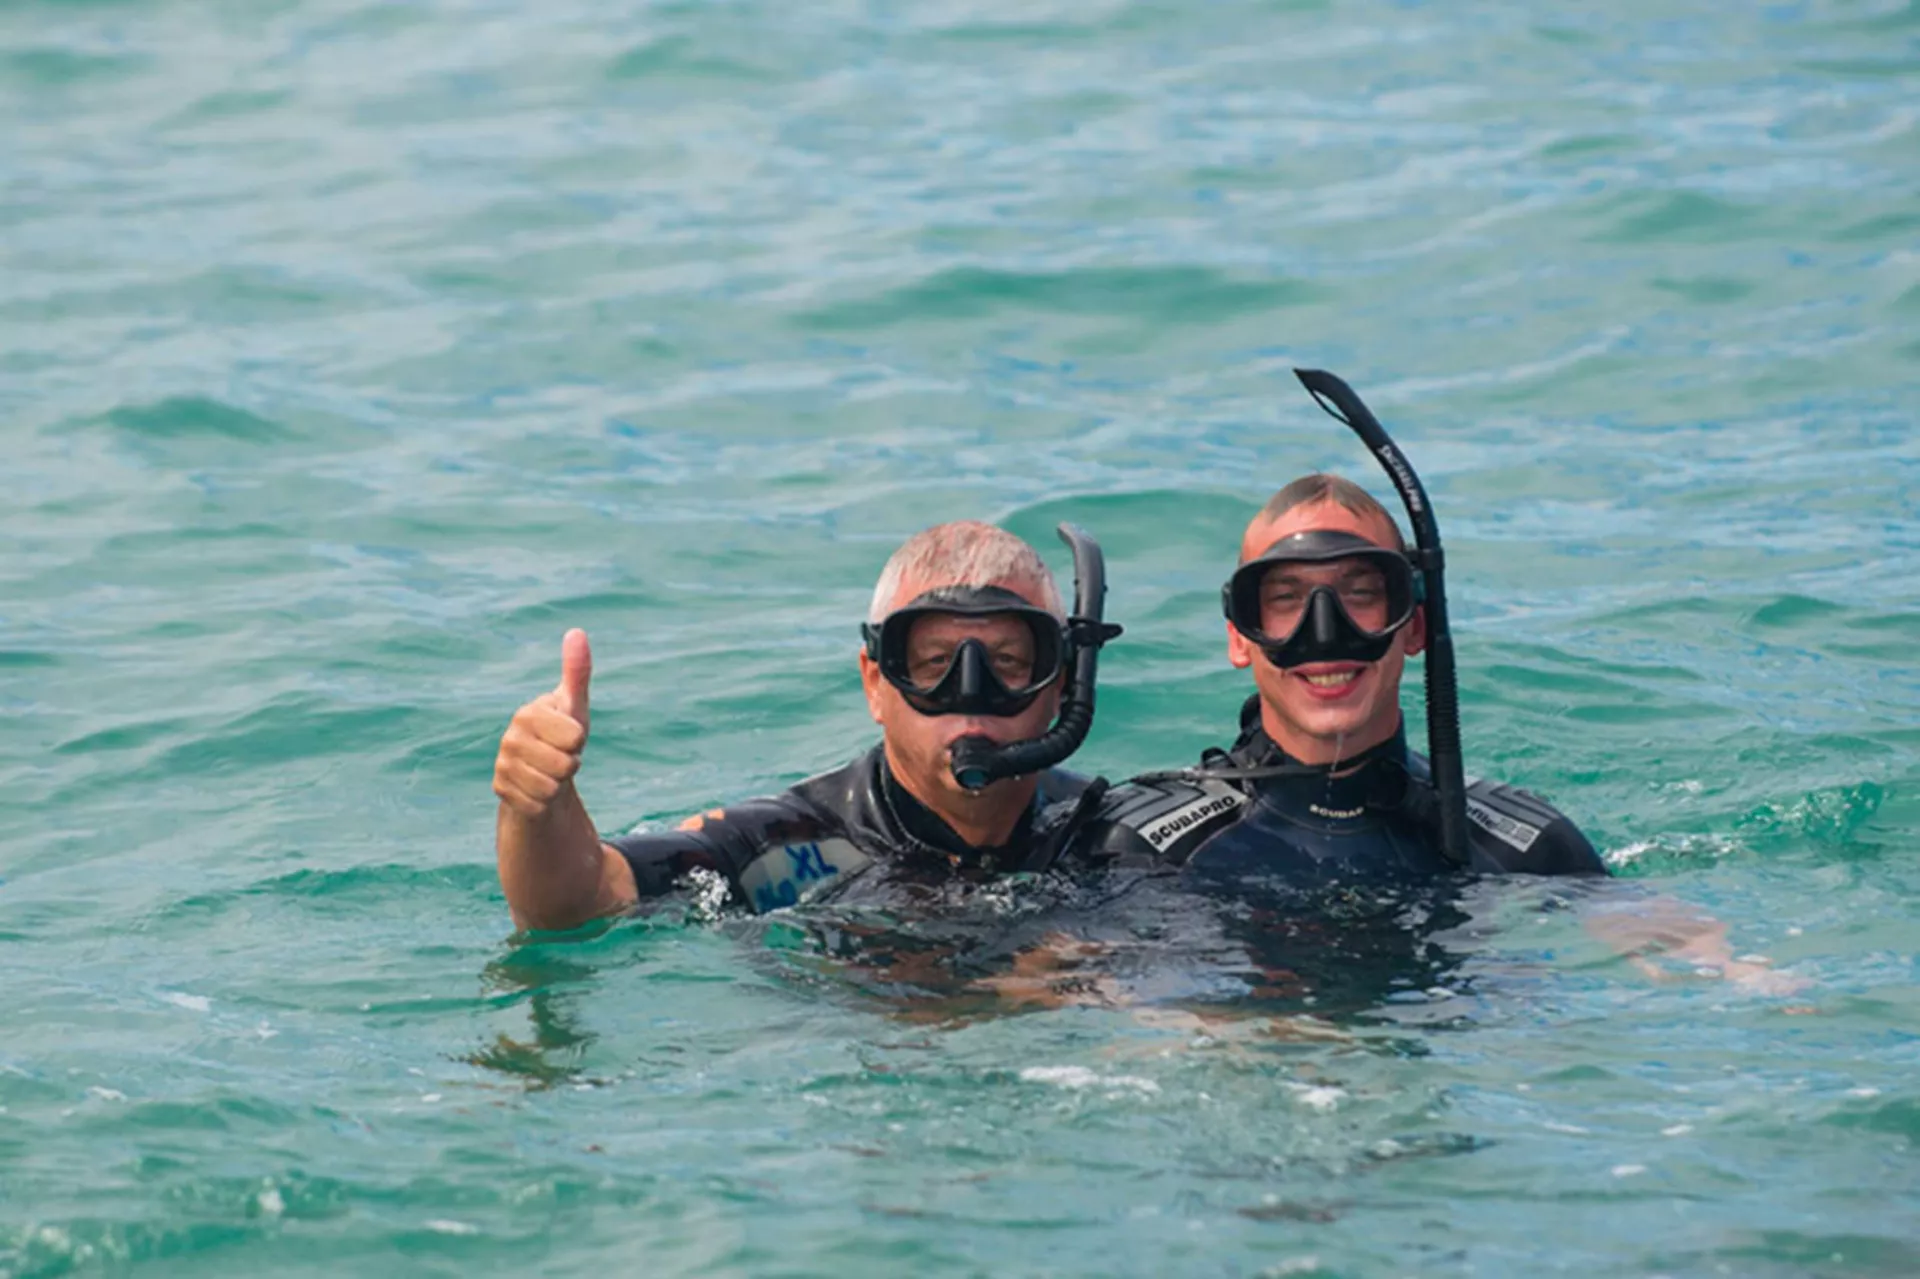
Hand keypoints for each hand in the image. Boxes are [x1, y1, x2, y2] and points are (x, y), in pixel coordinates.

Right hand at [493, 629, 592, 819]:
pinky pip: (537, 806)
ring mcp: (502, 765)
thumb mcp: (574, 705)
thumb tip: (577, 632)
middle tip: (561, 757)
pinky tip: (537, 789)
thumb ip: (577, 671)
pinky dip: (544, 802)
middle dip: (571, 765)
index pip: (575, 737)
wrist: (542, 771)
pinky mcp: (500, 791)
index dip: (579, 741)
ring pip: (550, 788)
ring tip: (550, 772)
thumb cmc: (563, 734)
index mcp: (528, 713)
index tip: (570, 736)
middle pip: (564, 765)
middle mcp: (510, 737)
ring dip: (558, 785)